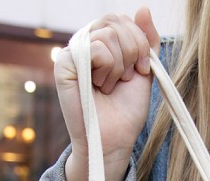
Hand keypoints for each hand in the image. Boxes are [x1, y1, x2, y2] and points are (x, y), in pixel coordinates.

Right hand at [55, 8, 159, 172]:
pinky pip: (95, 47)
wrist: (114, 140)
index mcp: (101, 43)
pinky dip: (106, 67)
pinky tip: (99, 86)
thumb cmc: (126, 111)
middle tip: (126, 77)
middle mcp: (85, 44)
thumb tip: (144, 8)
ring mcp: (73, 52)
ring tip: (109, 86)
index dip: (139, 40)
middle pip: (115, 20)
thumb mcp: (143, 70)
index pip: (122, 19)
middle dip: (132, 49)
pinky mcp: (64, 63)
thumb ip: (145, 40)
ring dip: (119, 65)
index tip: (142, 68)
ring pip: (107, 33)